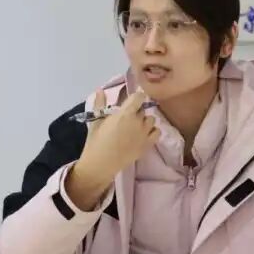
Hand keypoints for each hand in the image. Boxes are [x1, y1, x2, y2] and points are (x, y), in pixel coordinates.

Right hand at [66, 90, 158, 210]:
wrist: (101, 164)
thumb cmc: (96, 141)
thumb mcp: (96, 121)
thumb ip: (99, 104)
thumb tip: (100, 90)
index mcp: (125, 113)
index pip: (139, 97)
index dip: (136, 97)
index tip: (131, 101)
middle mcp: (138, 121)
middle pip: (143, 109)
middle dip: (136, 111)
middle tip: (127, 118)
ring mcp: (144, 134)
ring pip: (151, 120)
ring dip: (144, 121)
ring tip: (135, 127)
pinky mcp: (148, 145)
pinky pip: (157, 132)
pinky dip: (152, 131)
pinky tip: (143, 134)